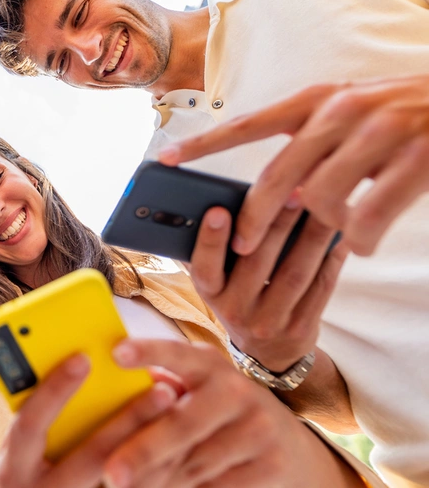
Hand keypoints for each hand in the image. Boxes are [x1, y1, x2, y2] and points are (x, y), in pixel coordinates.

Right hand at [0, 354, 178, 487]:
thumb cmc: (23, 476)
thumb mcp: (17, 454)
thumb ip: (35, 421)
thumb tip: (76, 368)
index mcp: (12, 468)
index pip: (30, 425)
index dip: (54, 391)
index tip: (82, 358)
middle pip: (91, 456)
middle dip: (129, 421)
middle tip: (162, 389)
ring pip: (120, 482)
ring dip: (153, 446)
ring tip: (177, 415)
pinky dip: (158, 472)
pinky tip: (178, 448)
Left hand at [106, 339, 361, 487]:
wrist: (288, 443)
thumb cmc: (218, 409)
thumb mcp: (198, 387)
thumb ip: (164, 387)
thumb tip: (114, 393)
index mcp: (208, 365)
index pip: (177, 354)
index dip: (149, 352)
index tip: (117, 353)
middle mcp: (235, 391)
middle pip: (182, 425)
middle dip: (143, 451)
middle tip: (110, 474)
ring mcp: (257, 429)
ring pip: (195, 464)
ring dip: (157, 481)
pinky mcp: (271, 464)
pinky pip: (216, 487)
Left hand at [161, 76, 428, 255]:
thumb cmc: (403, 116)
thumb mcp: (349, 113)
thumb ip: (310, 144)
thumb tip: (277, 193)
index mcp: (317, 100)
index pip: (248, 124)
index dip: (204, 144)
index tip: (164, 159)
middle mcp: (341, 110)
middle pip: (277, 177)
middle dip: (256, 219)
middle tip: (245, 245)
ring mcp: (379, 133)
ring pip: (321, 200)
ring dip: (323, 228)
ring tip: (340, 231)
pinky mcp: (416, 160)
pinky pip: (369, 217)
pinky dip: (361, 239)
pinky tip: (365, 242)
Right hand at [188, 205, 347, 371]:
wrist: (267, 353)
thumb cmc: (239, 300)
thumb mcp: (217, 284)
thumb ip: (213, 253)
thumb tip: (216, 204)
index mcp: (210, 294)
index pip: (205, 267)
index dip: (210, 240)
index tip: (218, 210)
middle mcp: (235, 311)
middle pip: (257, 263)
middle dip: (276, 224)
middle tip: (294, 191)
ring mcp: (269, 323)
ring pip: (294, 274)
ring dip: (312, 237)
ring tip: (324, 207)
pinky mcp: (300, 328)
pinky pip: (319, 288)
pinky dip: (331, 259)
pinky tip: (339, 236)